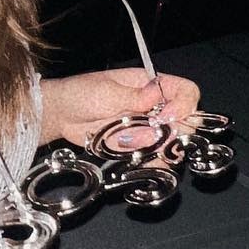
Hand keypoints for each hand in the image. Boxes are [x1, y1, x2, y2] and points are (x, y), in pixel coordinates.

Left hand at [46, 66, 200, 150]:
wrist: (62, 115)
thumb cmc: (82, 94)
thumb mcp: (106, 91)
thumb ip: (134, 96)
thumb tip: (158, 93)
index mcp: (151, 85)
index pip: (185, 91)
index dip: (184, 104)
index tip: (167, 117)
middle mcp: (155, 107)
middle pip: (187, 120)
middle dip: (176, 131)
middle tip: (153, 136)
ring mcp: (148, 129)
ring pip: (174, 143)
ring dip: (161, 148)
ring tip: (135, 145)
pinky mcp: (138, 147)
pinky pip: (156, 158)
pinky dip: (153, 162)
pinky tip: (141, 161)